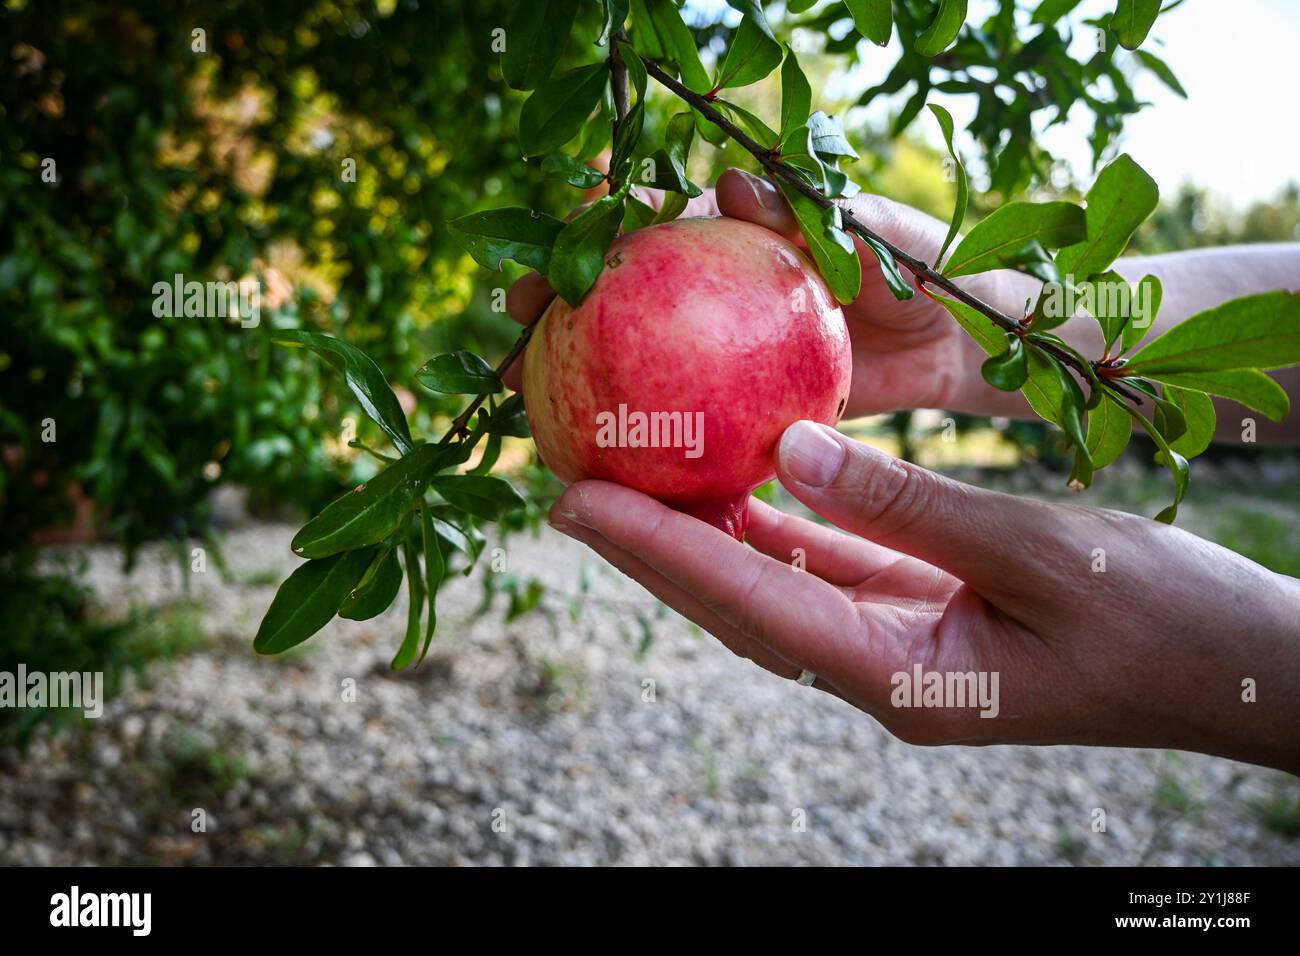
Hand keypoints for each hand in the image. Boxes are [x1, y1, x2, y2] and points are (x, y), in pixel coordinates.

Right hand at [503, 170, 1029, 415]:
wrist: (971, 344)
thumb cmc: (938, 277)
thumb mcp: (883, 239)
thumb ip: (812, 217)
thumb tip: (727, 187)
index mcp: (746, 235)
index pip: (656, 222)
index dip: (596, 229)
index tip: (553, 246)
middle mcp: (722, 288)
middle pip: (625, 287)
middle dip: (561, 295)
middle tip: (514, 318)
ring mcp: (727, 347)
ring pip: (641, 352)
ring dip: (582, 366)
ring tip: (528, 393)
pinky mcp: (746, 399)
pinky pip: (686, 413)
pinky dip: (646, 428)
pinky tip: (606, 454)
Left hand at [547, 421, 1299, 772]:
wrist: (1239, 669)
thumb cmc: (1164, 621)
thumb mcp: (1042, 552)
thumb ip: (913, 504)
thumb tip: (787, 447)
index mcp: (903, 677)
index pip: (747, 604)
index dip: (654, 551)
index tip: (572, 502)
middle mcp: (880, 670)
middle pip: (736, 600)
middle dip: (650, 546)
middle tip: (567, 485)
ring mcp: (900, 646)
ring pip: (774, 583)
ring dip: (703, 534)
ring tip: (631, 476)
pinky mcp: (924, 615)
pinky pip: (828, 565)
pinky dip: (777, 524)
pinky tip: (741, 481)